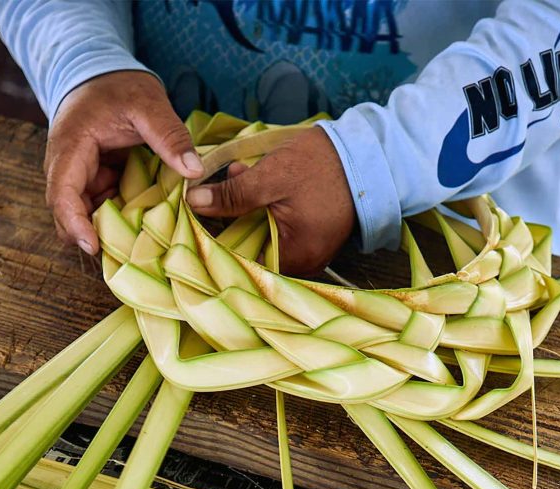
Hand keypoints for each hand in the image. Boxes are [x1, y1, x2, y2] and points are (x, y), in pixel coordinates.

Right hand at [44, 70, 203, 253]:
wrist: (105, 75)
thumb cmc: (120, 87)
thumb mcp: (149, 105)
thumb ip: (170, 136)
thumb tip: (194, 171)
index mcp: (70, 147)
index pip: (62, 194)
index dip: (75, 224)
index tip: (93, 247)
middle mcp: (67, 168)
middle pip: (69, 216)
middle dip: (93, 238)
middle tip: (129, 258)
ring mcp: (81, 179)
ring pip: (88, 217)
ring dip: (110, 232)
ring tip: (142, 249)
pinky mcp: (96, 184)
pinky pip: (105, 210)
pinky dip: (122, 222)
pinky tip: (146, 231)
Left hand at [186, 126, 355, 276]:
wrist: (366, 152)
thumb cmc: (320, 165)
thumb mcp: (270, 177)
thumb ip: (232, 195)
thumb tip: (193, 202)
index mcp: (296, 256)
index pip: (247, 265)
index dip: (221, 245)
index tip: (201, 223)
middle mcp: (307, 264)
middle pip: (256, 256)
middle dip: (234, 225)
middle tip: (218, 194)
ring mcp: (313, 254)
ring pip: (267, 243)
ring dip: (249, 216)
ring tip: (239, 179)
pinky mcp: (316, 240)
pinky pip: (283, 236)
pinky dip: (267, 216)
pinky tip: (258, 189)